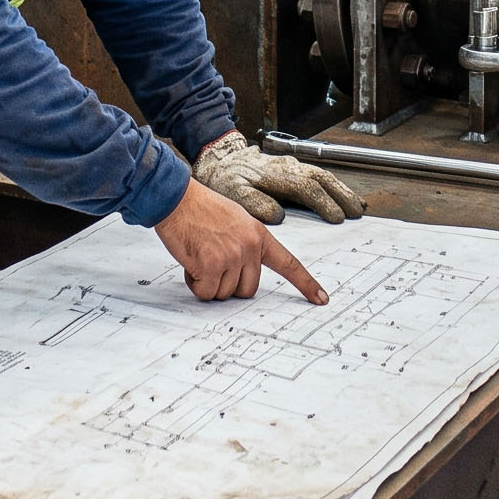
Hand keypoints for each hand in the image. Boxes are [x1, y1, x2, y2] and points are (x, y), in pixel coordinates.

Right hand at [153, 176, 327, 303]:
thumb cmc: (200, 210)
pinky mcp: (212, 265)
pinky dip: (195, 284)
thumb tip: (244, 274)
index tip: (321, 299)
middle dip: (228, 284)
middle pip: (247, 290)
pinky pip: (206, 293)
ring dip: (209, 283)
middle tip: (212, 263)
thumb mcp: (235, 222)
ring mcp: (232, 256)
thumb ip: (246, 245)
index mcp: (259, 235)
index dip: (306, 284)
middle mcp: (250, 247)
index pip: (289, 264)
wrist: (177, 199)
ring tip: (199, 257)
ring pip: (224, 294)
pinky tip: (191, 263)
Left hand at [194, 130, 364, 223]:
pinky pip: (318, 176)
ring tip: (357, 207)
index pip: (306, 188)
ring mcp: (292, 166)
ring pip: (323, 176)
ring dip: (341, 190)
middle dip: (341, 195)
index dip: (323, 203)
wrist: (220, 159)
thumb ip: (254, 202)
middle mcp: (288, 167)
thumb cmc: (226, 178)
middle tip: (357, 212)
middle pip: (321, 179)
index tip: (337, 219)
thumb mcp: (233, 192)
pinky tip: (342, 196)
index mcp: (276, 174)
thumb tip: (278, 215)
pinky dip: (334, 186)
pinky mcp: (293, 169)